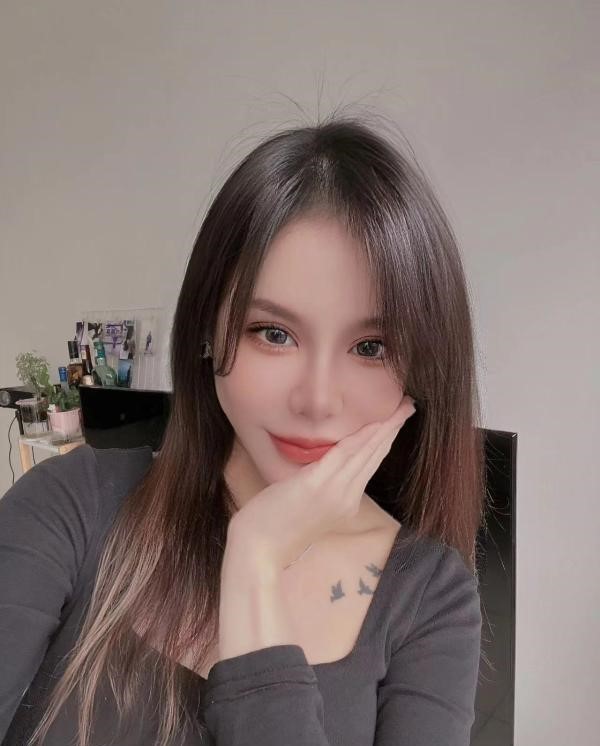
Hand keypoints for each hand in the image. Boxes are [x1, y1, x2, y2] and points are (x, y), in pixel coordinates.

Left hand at [227, 394, 417, 571]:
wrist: (257, 550)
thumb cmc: (274, 528)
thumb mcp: (306, 506)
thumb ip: (321, 487)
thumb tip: (324, 466)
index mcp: (346, 503)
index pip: (371, 464)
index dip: (386, 440)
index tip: (396, 420)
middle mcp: (347, 498)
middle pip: (375, 456)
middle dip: (392, 428)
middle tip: (408, 406)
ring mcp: (334, 493)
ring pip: (366, 453)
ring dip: (385, 428)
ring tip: (401, 408)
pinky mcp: (316, 485)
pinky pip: (344, 455)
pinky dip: (362, 438)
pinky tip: (375, 424)